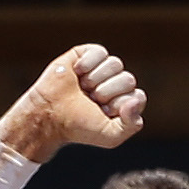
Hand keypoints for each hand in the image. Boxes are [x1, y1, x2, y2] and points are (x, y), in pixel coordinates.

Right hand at [0, 44, 146, 163]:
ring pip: (115, 64)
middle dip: (107, 93)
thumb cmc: (79, 127)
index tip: (103, 113)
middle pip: (128, 79)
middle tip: (90, 101)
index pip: (138, 97)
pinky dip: (88, 64)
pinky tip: (77, 74)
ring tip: (82, 89)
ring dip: (96, 80)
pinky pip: (100, 52)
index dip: (120, 105)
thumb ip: (131, 124)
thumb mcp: (110, 136)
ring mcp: (104, 68)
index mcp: (125, 103)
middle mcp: (117, 84)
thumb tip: (137, 99)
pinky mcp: (89, 54)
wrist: (50, 114)